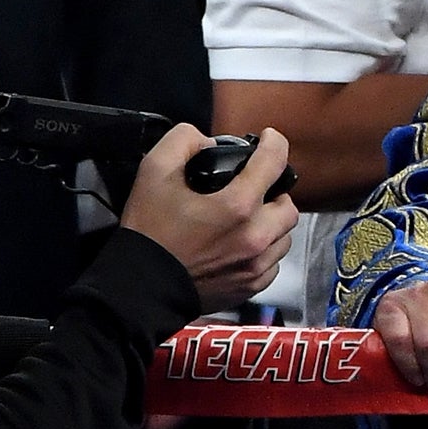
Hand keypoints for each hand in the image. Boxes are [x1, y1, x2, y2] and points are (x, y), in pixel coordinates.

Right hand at [120, 124, 297, 313]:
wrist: (139, 288)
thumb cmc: (148, 230)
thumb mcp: (154, 171)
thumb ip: (184, 141)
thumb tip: (209, 142)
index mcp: (237, 205)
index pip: (275, 161)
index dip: (274, 142)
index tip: (267, 140)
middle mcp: (256, 236)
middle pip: (288, 204)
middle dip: (274, 192)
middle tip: (253, 190)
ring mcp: (256, 265)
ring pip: (284, 236)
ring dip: (271, 223)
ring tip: (248, 219)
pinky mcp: (251, 287)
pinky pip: (274, 263)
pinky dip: (265, 251)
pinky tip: (243, 246)